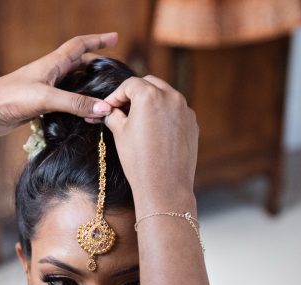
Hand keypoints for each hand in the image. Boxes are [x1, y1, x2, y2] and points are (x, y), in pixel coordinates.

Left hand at [0, 33, 117, 154]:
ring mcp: (45, 88)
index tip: (115, 37)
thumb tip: (104, 108)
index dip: (98, 40)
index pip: (80, 45)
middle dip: (97, 65)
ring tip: (104, 96)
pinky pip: (66, 101)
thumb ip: (76, 103)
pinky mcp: (40, 104)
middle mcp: (50, 73)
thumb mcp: (46, 98)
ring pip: (73, 84)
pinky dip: (78, 105)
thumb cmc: (11, 97)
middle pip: (79, 63)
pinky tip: (84, 114)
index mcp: (52, 63)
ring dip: (89, 87)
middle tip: (113, 72)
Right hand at [102, 76, 198, 212]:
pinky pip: (176, 110)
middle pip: (149, 83)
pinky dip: (164, 113)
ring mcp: (185, 109)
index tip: (109, 106)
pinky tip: (155, 130)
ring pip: (165, 94)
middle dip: (134, 93)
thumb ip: (113, 114)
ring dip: (151, 101)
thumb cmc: (139, 160)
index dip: (115, 95)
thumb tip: (109, 110)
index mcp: (149, 95)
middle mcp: (170, 96)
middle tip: (122, 108)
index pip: (129, 85)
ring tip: (138, 119)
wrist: (164, 186)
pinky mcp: (192, 122)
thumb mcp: (119, 133)